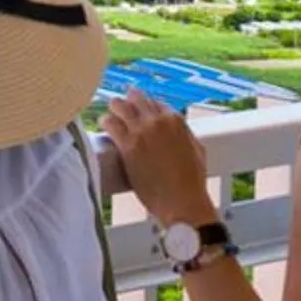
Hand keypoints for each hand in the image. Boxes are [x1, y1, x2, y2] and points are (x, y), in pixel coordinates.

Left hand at [100, 91, 216, 226]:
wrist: (182, 203)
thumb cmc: (192, 183)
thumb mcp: (196, 150)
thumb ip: (184, 134)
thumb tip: (177, 129)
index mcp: (176, 120)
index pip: (154, 102)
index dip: (145, 107)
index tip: (138, 111)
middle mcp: (158, 121)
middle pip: (135, 97)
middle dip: (128, 102)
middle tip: (121, 108)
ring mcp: (142, 131)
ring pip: (118, 105)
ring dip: (114, 109)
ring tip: (110, 116)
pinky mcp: (127, 145)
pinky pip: (109, 122)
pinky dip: (105, 122)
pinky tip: (103, 127)